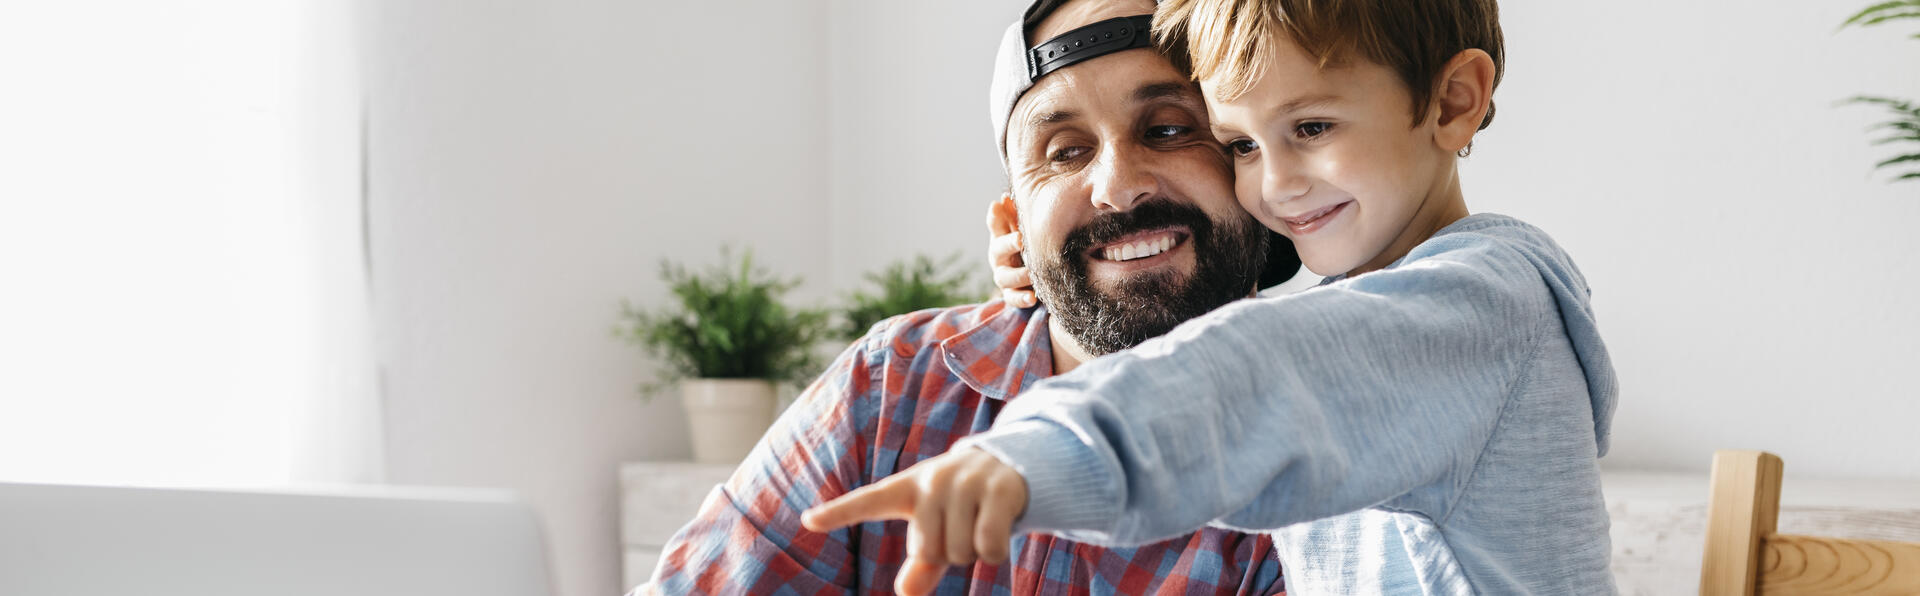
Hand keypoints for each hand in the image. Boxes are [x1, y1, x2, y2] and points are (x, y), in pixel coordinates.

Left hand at [800, 447, 1027, 595]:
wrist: (1008, 468)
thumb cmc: (960, 506)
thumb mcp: (936, 531)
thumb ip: (921, 564)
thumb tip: (907, 593)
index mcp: (907, 488)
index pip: (867, 501)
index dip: (838, 513)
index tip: (808, 520)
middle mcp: (932, 479)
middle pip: (929, 551)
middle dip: (947, 554)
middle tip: (959, 529)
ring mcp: (966, 481)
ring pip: (960, 552)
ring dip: (972, 553)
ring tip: (978, 523)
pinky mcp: (998, 489)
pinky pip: (988, 545)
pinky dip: (994, 553)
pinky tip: (999, 529)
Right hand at [986, 194, 1035, 308]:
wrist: (1032, 276)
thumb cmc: (1027, 247)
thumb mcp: (1021, 229)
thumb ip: (1014, 214)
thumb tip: (1004, 196)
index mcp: (1001, 237)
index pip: (994, 224)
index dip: (994, 215)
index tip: (997, 204)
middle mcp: (999, 257)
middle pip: (997, 249)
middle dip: (1008, 243)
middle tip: (1020, 239)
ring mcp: (1004, 277)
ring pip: (1005, 277)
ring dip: (1018, 275)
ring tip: (1031, 273)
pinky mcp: (1012, 294)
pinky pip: (1014, 298)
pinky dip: (1022, 299)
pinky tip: (1033, 298)